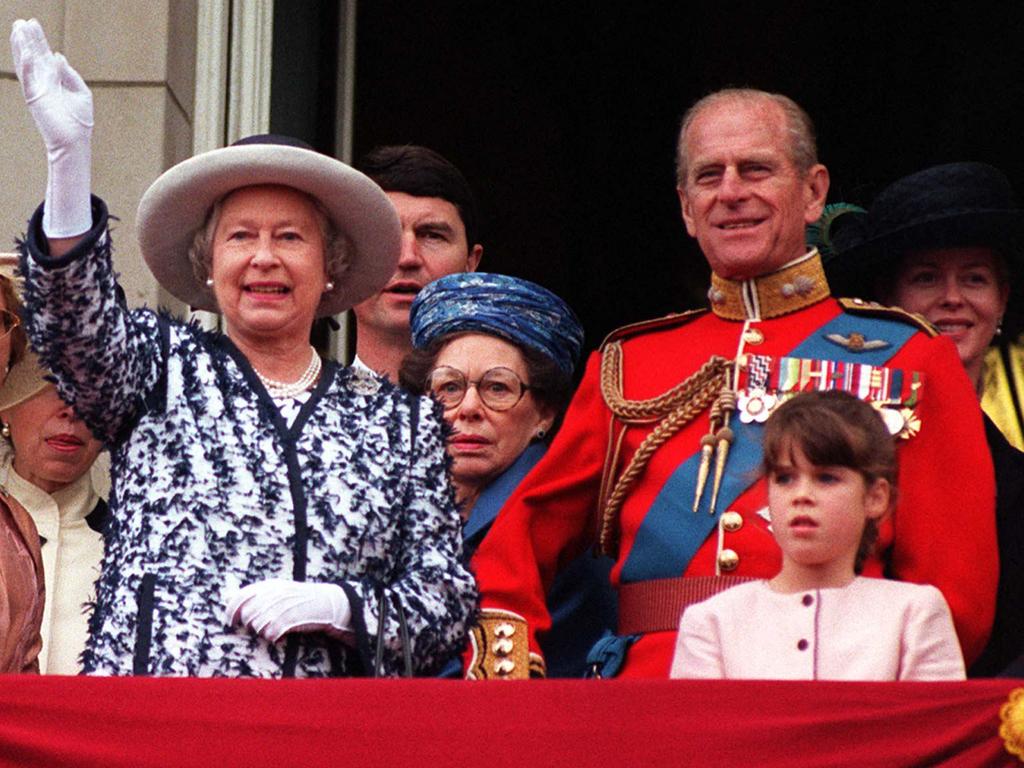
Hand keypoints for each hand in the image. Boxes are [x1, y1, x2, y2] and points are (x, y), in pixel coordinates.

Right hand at [11, 19, 92, 155]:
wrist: (74, 141)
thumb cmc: (80, 120)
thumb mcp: (81, 93)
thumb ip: (71, 74)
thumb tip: (58, 57)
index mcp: (55, 79)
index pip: (44, 55)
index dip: (39, 39)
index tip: (33, 23)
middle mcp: (43, 82)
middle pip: (33, 55)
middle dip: (27, 38)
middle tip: (21, 21)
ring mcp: (37, 88)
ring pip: (26, 63)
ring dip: (21, 47)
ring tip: (17, 29)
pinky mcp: (34, 97)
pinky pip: (28, 78)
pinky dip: (26, 65)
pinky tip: (26, 52)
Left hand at [225, 579, 352, 642]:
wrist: (328, 602)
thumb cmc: (300, 599)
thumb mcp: (279, 590)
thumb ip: (258, 594)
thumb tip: (231, 599)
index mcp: (269, 585)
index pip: (241, 596)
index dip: (231, 610)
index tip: (229, 621)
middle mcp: (274, 593)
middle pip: (248, 613)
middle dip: (251, 623)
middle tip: (261, 626)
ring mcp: (283, 605)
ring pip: (258, 624)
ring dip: (262, 630)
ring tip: (272, 629)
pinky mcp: (292, 617)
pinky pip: (272, 631)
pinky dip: (272, 636)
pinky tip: (278, 635)